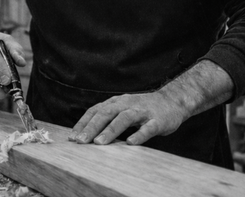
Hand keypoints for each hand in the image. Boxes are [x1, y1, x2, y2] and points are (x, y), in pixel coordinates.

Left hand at [68, 90, 190, 145]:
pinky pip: (148, 128)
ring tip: (99, 142)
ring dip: (111, 130)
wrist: (173, 101)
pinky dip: (139, 134)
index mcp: (116, 102)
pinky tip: (130, 143)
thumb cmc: (142, 109)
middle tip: (80, 141)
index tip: (72, 138)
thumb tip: (85, 135)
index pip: (95, 111)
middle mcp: (127, 104)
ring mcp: (142, 111)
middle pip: (106, 114)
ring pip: (124, 119)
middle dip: (91, 127)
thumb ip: (107, 119)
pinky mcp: (157, 120)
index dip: (83, 123)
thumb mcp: (122, 110)